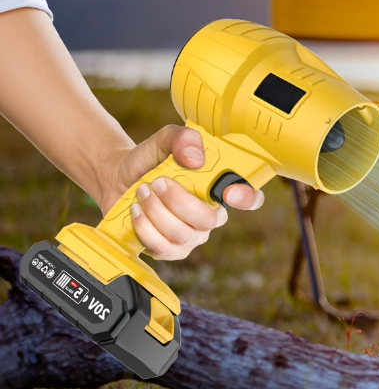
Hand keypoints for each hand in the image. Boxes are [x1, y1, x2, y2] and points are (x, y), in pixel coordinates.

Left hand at [104, 125, 264, 260]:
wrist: (118, 179)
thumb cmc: (147, 161)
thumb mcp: (163, 141)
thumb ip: (181, 138)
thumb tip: (196, 158)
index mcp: (219, 189)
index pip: (250, 198)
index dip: (247, 197)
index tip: (229, 192)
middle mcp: (211, 215)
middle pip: (208, 220)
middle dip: (178, 202)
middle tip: (157, 183)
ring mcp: (193, 236)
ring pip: (182, 234)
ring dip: (156, 211)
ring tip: (142, 192)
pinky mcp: (172, 250)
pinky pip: (164, 248)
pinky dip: (145, 228)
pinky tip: (137, 211)